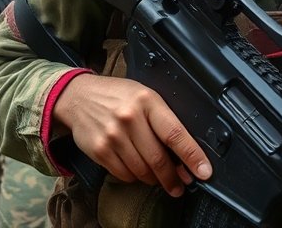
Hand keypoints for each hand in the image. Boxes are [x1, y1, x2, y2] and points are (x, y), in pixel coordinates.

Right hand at [52, 73, 211, 196]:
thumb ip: (163, 121)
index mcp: (146, 101)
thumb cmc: (116, 96)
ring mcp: (113, 135)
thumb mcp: (143, 96)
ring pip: (142, 170)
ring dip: (153, 178)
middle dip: (173, 177)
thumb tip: (183, 155)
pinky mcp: (100, 150)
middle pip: (159, 159)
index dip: (192, 156)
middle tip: (179, 186)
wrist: (77, 96)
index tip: (204, 172)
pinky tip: (134, 168)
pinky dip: (133, 176)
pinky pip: (124, 174)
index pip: (174, 134)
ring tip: (156, 175)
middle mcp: (129, 117)